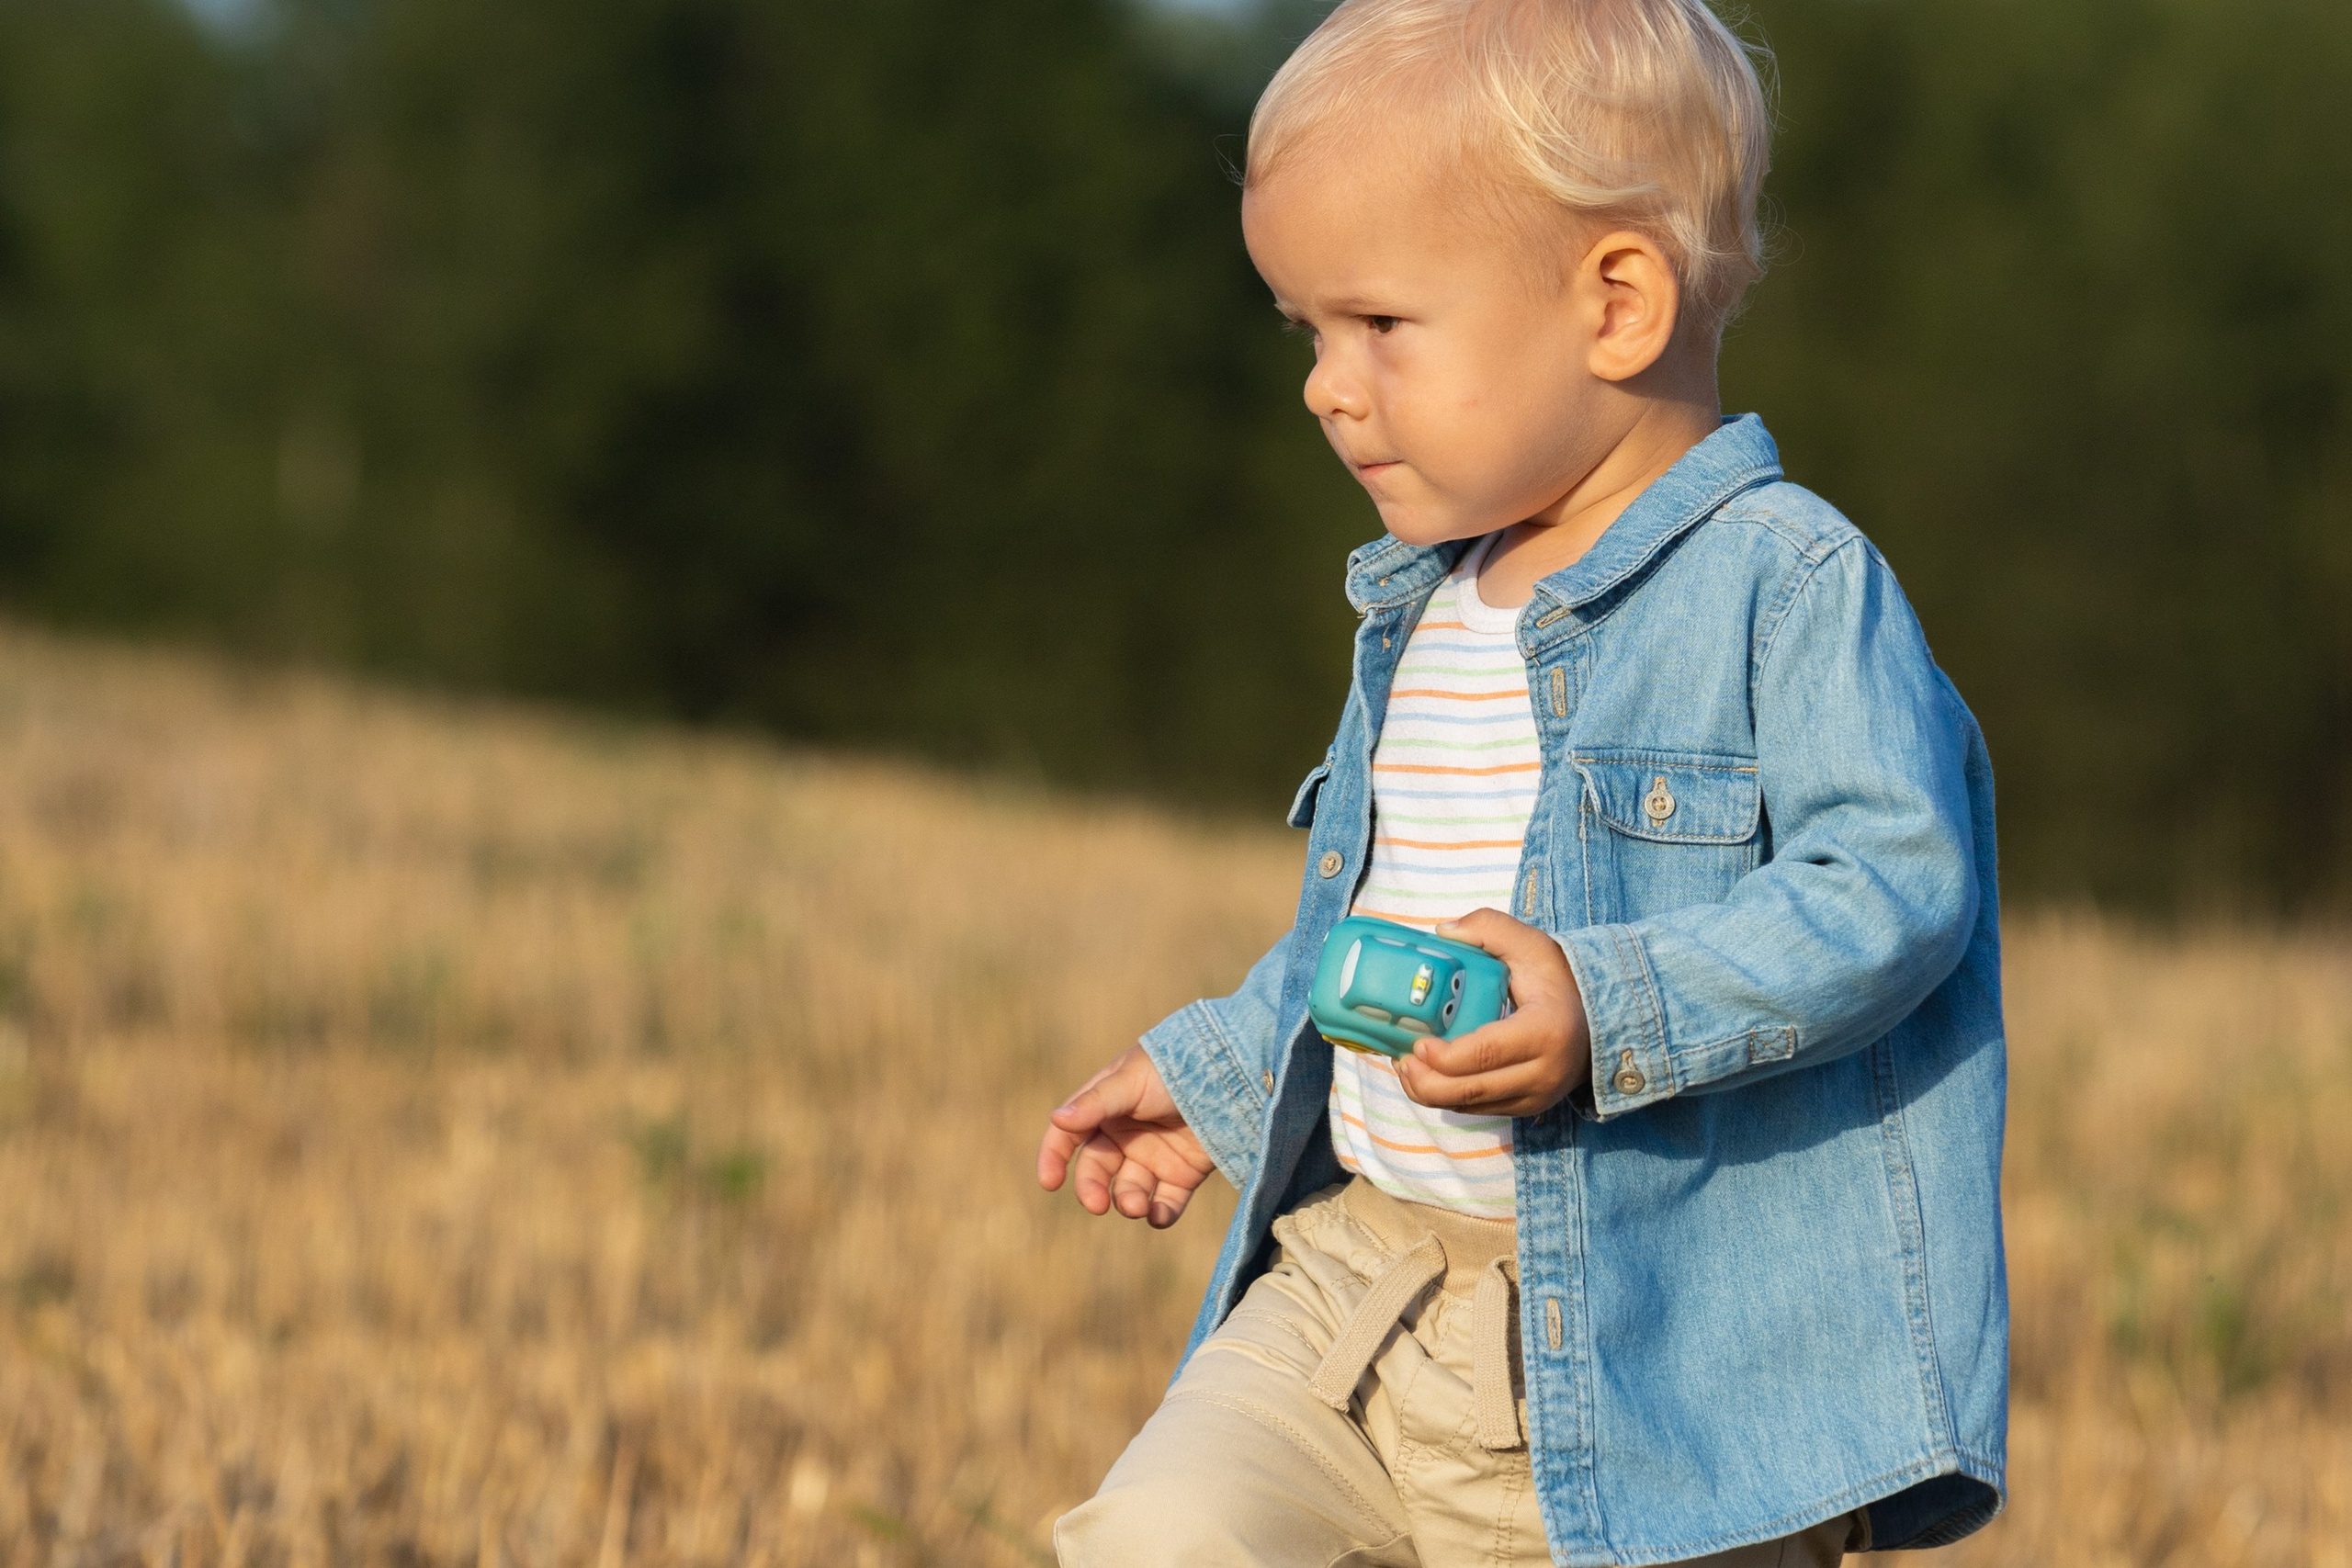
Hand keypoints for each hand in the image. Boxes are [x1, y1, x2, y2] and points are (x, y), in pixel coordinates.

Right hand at [1038, 1045, 1215, 1227]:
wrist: (1233, 1071)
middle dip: (1093, 1189)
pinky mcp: (1184, 1173)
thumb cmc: (1175, 1067)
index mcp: (1105, 1107)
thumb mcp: (1131, 1081)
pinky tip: (1159, 1215)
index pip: (1069, 1136)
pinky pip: (1166, 1202)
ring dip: (1128, 1202)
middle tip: (1096, 1204)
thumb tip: (1056, 1119)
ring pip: (1129, 1190)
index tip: (1050, 1182)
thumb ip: (1095, 1104)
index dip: (1054, 1157)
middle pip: (1097, 1170)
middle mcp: (1126, 1134)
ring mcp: (1154, 1155)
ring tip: (1137, 1206)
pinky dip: (1160, 1213)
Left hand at [1396, 908, 1591, 1118]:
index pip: (1484, 1054)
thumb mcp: (1530, 944)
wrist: (1598, 1019)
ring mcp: (1537, 1096)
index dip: (1443, 1056)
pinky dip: (1448, 1098)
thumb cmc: (1560, 979)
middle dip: (1425, 1081)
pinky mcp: (1529, 1107)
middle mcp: (1544, 1073)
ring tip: (1408, 1066)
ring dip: (1430, 1092)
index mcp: (1544, 1032)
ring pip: (1470, 1106)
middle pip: (1470, 1090)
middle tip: (1401, 1057)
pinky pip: (1479, 1110)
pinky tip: (1431, 1075)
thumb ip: (1488, 927)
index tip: (1416, 1042)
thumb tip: (1443, 932)